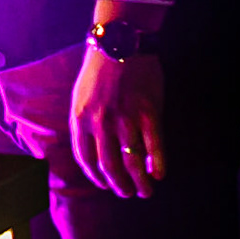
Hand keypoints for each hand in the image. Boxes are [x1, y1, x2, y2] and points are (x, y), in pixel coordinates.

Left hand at [71, 47, 164, 198]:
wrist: (120, 44)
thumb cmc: (99, 70)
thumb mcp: (80, 96)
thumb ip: (84, 121)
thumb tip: (91, 149)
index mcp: (80, 118)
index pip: (85, 159)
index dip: (96, 177)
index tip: (106, 185)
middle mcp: (100, 122)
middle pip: (109, 166)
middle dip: (119, 186)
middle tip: (128, 194)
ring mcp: (125, 118)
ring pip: (132, 162)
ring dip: (140, 182)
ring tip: (146, 191)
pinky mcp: (148, 112)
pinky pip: (154, 146)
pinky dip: (158, 165)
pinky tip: (160, 175)